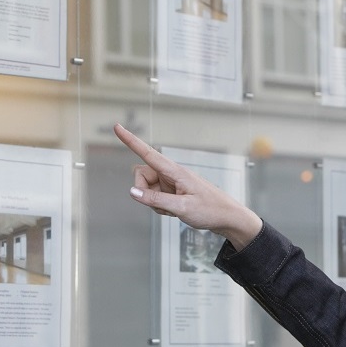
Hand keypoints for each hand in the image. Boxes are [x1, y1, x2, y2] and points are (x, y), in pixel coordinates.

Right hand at [113, 124, 262, 249]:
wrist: (228, 219)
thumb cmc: (210, 210)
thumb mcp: (181, 208)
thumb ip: (155, 199)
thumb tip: (132, 191)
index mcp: (175, 171)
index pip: (148, 153)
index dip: (130, 141)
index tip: (117, 127)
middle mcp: (172, 173)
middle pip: (142, 175)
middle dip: (144, 191)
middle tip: (161, 204)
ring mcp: (172, 183)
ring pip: (147, 188)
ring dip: (153, 201)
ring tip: (172, 210)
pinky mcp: (173, 191)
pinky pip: (155, 196)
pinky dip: (159, 206)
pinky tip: (174, 211)